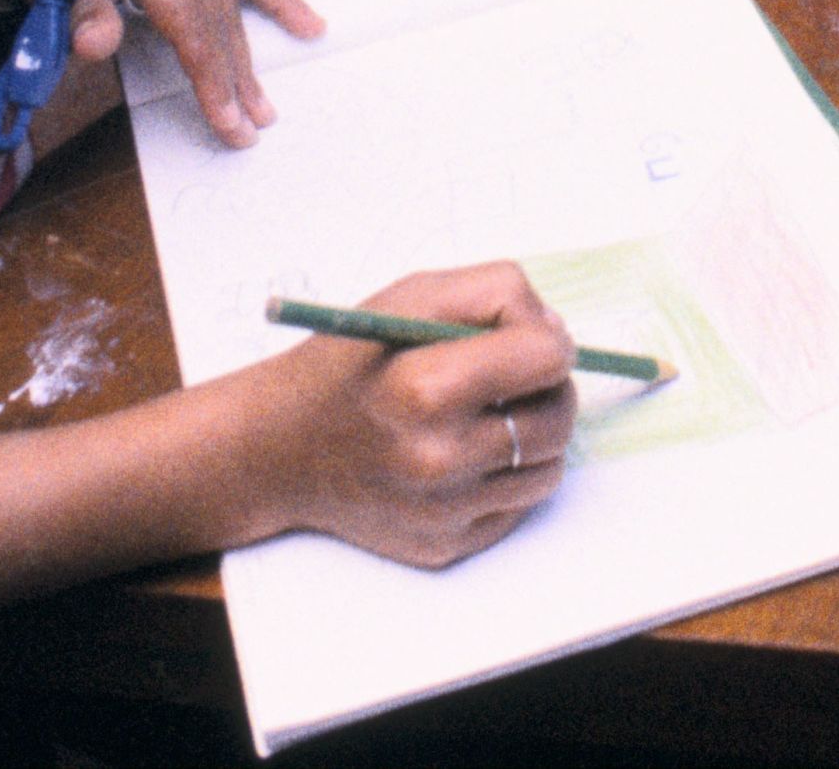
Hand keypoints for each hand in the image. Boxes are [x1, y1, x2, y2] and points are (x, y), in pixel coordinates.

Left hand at [0, 0, 324, 149]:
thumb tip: (94, 49)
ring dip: (247, 56)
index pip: (190, 27)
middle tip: (251, 129)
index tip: (227, 121)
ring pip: (230, 5)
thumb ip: (78, 11)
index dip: (211, 77)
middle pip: (216, 20)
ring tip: (266, 105)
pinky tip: (307, 22)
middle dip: (235, 79)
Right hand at [265, 264, 577, 568]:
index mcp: (426, 388)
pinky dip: (506, 477)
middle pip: (558, 416)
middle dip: (549, 388)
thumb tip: (557, 334)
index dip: (545, 338)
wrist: (280, 451)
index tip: (525, 338)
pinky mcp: (446, 547)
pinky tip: (466, 456)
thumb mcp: (409, 297)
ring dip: (534, 435)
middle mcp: (438, 459)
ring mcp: (444, 511)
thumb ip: (495, 293)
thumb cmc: (347, 364)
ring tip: (488, 415)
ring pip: (549, 468)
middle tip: (514, 377)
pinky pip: (519, 507)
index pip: (548, 357)